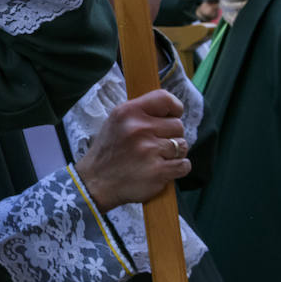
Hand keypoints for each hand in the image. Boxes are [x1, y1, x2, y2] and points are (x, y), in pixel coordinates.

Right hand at [74, 89, 190, 211]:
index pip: (165, 99)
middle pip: (178, 126)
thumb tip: (171, 111)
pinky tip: (161, 169)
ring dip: (174, 154)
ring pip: (183, 146)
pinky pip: (184, 165)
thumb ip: (140, 113)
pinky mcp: (158, 171)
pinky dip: (177, 168)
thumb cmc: (110, 151)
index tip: (172, 116)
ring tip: (155, 157)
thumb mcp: (116, 122)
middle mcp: (138, 128)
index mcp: (127, 112)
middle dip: (171, 136)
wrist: (96, 182)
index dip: (174, 108)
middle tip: (154, 144)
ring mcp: (149, 150)